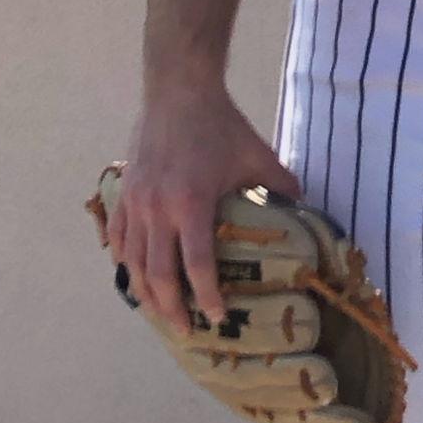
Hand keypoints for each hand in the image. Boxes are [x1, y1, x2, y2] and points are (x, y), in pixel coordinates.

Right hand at [110, 85, 300, 330]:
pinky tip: (131, 274)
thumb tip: (304, 206)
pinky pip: (118, 236)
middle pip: (159, 274)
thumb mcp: (258, 155)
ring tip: (158, 312)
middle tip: (186, 331)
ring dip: (144, 292)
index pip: (197, 265)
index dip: (206, 296)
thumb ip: (282, 184)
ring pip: (132, 261)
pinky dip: (124, 260)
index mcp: (192, 204)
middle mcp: (158, 209)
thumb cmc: (221, 124)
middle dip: (172, 308)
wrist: (179, 91)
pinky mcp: (124, 192)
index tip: (217, 318)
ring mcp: (136, 202)